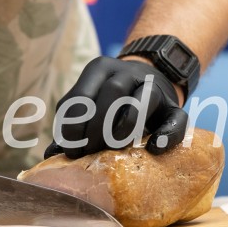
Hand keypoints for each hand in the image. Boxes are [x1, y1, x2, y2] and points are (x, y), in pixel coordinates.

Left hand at [45, 56, 188, 158]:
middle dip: (96, 127)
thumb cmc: (111, 103)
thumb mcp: (90, 105)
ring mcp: (154, 87)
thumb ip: (73, 126)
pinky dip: (167, 135)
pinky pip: (176, 118)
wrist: (150, 83)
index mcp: (99, 69)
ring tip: (113, 148)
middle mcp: (127, 72)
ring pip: (143, 99)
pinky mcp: (174, 106)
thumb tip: (50, 156)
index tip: (71, 151)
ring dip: (125, 127)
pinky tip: (153, 149)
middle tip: (89, 152)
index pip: (80, 96)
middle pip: (112, 93)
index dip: (72, 127)